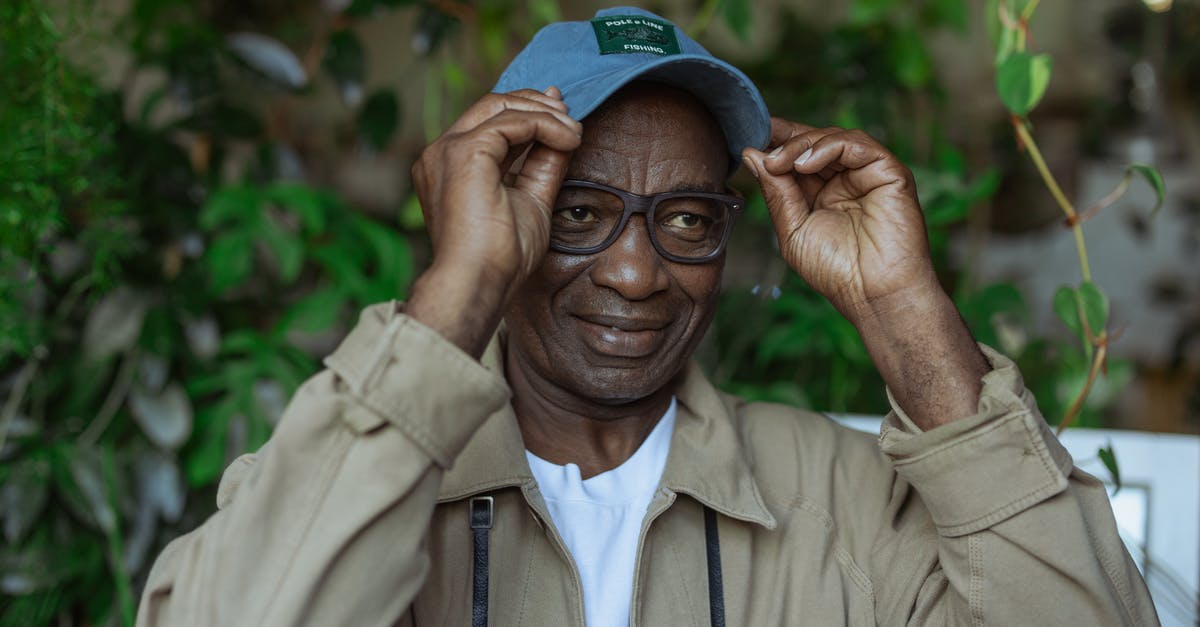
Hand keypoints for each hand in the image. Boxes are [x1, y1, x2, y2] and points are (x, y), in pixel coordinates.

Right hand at [407, 87, 581, 356]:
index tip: (563, 116)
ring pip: (500, 106)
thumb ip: (543, 166)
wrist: (479, 282)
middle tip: (571, 116)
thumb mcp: (531, 201)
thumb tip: (564, 134)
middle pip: (491, 105)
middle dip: (536, 104)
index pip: (490, 123)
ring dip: (544, 113)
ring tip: (575, 131)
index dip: (528, 112)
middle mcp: (442, 153)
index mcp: (451, 166)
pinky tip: (568, 139)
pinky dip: (544, 125)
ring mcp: (448, 150)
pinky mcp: (464, 151)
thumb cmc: (500, 258)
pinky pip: (511, 121)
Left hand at [741, 120, 936, 323]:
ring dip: (801, 144)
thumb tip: (751, 155)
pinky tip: (804, 165)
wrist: (873, 293)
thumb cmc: (837, 271)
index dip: (775, 143)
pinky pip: (857, 145)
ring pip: (834, 138)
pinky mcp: (890, 172)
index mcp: (823, 193)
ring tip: (777, 162)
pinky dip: (828, 146)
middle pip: (815, 142)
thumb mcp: (793, 229)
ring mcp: (868, 174)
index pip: (799, 157)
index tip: (747, 137)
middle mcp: (847, 179)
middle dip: (784, 139)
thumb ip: (776, 192)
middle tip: (759, 144)